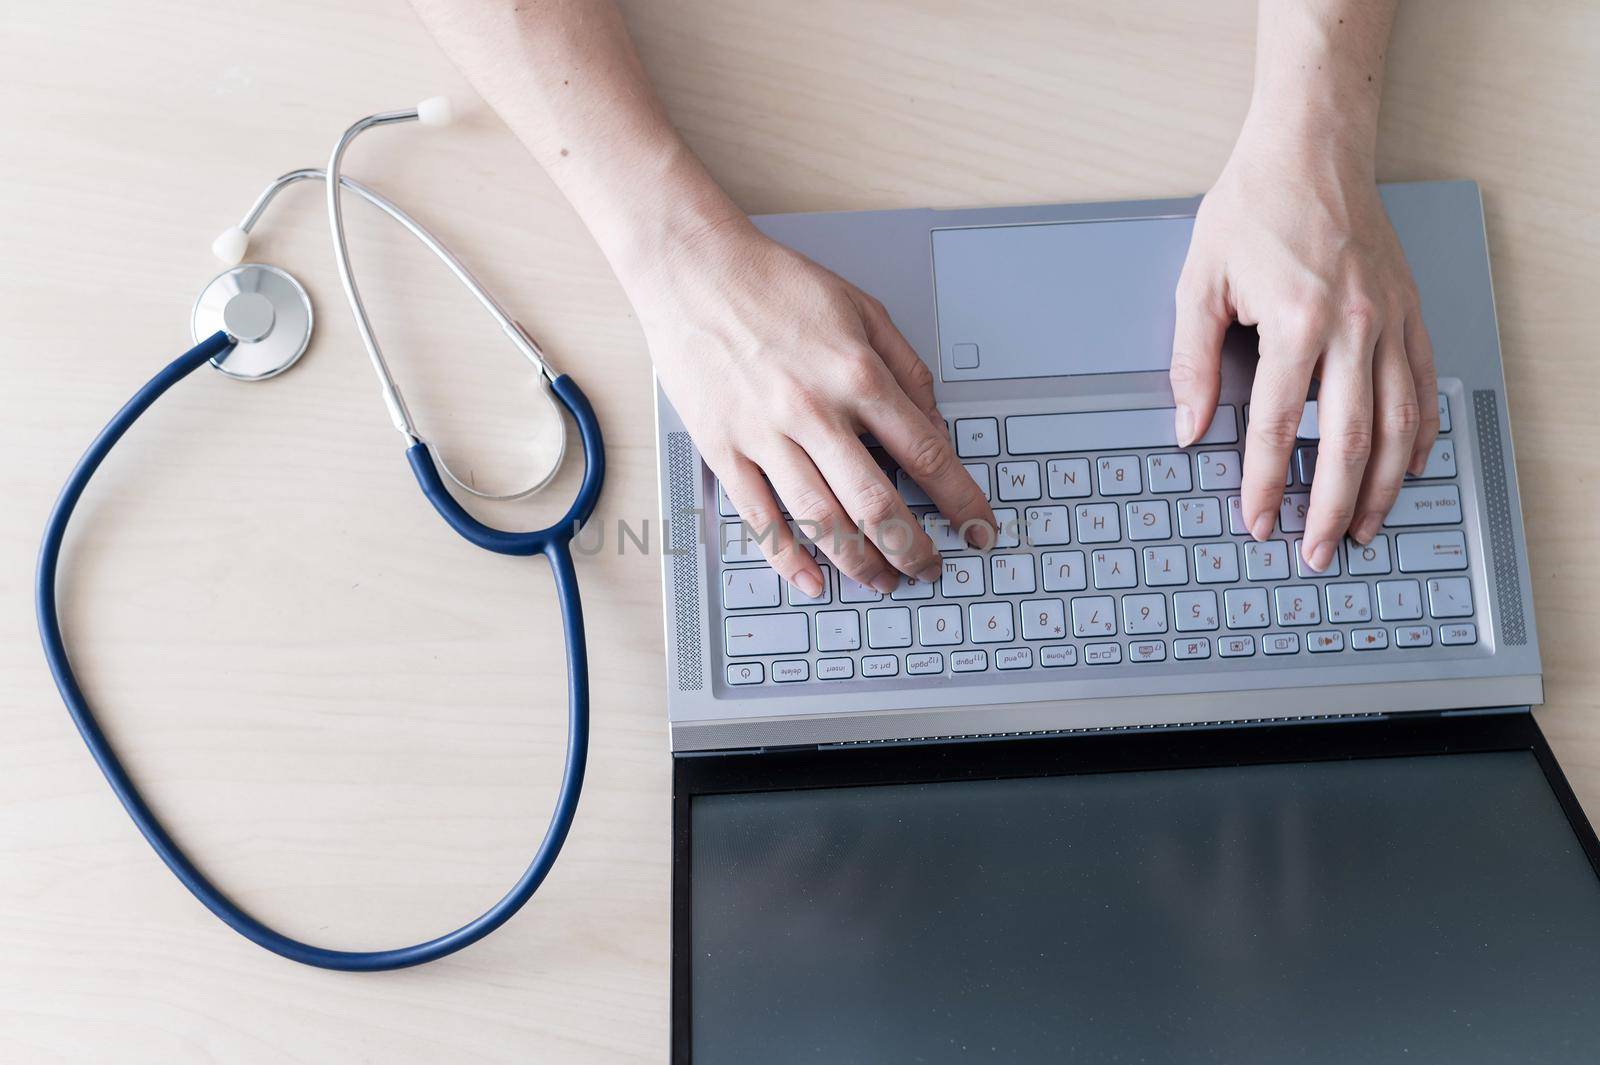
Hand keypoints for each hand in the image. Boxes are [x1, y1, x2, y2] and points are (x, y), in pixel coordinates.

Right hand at [631, 218, 995, 596]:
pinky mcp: (723, 449)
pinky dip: (789, 558)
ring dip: (859, 562)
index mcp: (857, 374)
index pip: (926, 453)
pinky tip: (813, 579)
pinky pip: (760, 518)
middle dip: (912, 549)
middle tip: (930, 570)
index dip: (960, 500)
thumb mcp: (863, 309)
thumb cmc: (775, 284)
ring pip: (821, 521)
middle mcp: (813, 410)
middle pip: (877, 503)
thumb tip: (936, 424)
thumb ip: (907, 369)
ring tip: (882, 581)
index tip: (978, 527)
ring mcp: (765, 435)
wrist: (692, 270)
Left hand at [1170, 120, 1437, 571]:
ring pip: (1397, 424)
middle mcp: (1353, 326)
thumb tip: (1188, 428)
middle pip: (1348, 440)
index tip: (1257, 520)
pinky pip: (1422, 387)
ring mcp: (1390, 320)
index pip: (1277, 425)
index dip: (1265, 482)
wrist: (1312, 147)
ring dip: (1381, 486)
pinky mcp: (1408, 312)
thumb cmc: (1254, 205)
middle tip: (1315, 550)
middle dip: (1330, 506)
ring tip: (1361, 527)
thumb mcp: (1200, 282)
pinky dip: (1418, 434)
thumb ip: (1191, 362)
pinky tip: (1407, 467)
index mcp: (1296, 321)